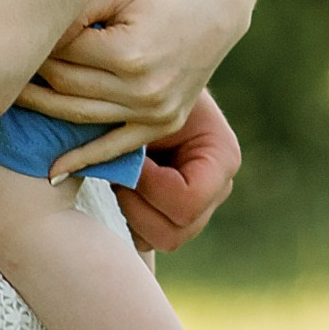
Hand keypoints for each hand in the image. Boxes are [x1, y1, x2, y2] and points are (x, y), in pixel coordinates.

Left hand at [18, 0, 247, 165]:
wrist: (219, 5)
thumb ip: (75, 9)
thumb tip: (31, 34)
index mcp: (127, 53)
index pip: (59, 55)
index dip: (33, 45)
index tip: (12, 36)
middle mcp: (142, 89)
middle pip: (64, 86)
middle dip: (30, 75)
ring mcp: (154, 111)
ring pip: (78, 116)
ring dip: (40, 110)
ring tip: (6, 101)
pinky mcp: (163, 123)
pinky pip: (116, 147)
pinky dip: (83, 159)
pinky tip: (52, 172)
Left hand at [120, 92, 241, 254]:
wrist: (144, 89)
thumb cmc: (142, 90)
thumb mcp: (141, 106)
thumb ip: (130, 136)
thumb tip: (107, 166)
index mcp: (221, 157)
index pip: (188, 200)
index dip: (148, 186)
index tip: (128, 158)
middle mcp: (218, 188)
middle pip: (175, 231)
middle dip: (135, 204)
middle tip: (117, 171)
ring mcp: (201, 207)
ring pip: (161, 240)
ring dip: (130, 211)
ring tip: (119, 176)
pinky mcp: (176, 215)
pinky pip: (148, 238)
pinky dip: (128, 218)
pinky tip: (121, 186)